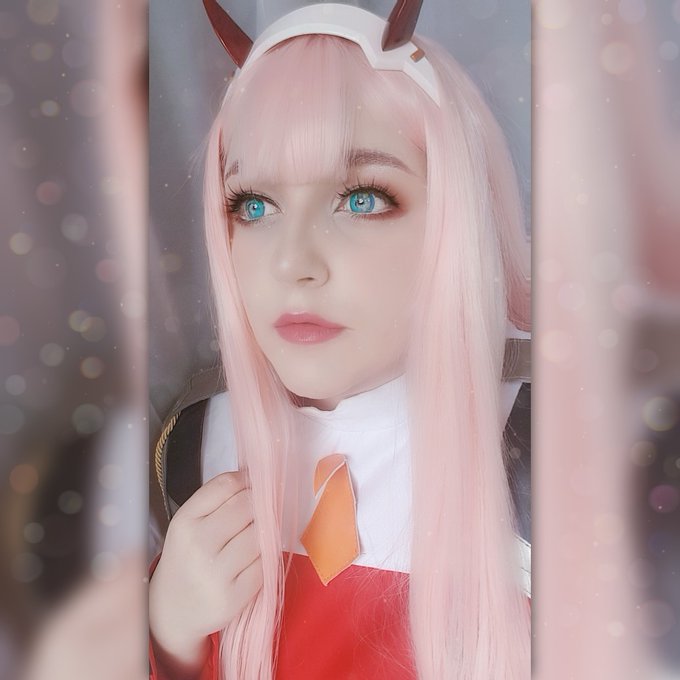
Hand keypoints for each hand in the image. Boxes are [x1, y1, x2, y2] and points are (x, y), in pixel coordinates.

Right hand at [149, 472, 261, 674]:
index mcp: (185, 522)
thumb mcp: (189, 523)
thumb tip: (257, 476)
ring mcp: (216, 573)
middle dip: (261, 504)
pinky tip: (257, 557)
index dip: (248, 480)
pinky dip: (267, 556)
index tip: (256, 483)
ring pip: (260, 534)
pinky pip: (265, 563)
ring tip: (260, 533)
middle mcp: (198, 545)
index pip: (226, 485)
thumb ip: (218, 498)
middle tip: (264, 509)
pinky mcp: (233, 597)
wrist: (170, 610)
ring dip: (268, 530)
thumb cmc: (187, 557)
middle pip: (247, 506)